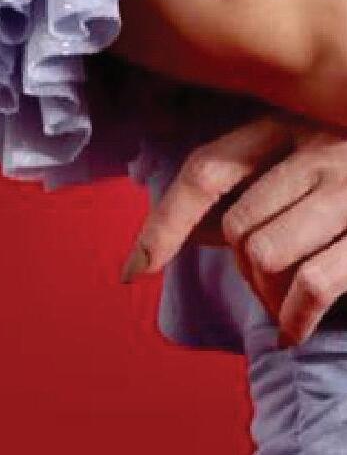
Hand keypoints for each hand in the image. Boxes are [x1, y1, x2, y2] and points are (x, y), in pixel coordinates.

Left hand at [120, 112, 346, 343]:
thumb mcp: (310, 166)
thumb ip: (253, 189)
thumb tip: (190, 230)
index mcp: (291, 122)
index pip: (208, 170)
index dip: (165, 223)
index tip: (134, 270)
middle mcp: (319, 145)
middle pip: (235, 224)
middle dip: (242, 269)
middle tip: (267, 286)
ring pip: (265, 254)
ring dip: (268, 296)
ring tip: (287, 304)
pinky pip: (312, 285)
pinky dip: (293, 320)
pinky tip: (295, 333)